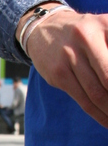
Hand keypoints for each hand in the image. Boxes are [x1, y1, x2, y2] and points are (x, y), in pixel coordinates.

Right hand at [24, 8, 107, 127]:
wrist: (44, 28)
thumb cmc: (86, 34)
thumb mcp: (106, 30)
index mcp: (106, 25)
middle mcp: (87, 37)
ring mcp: (69, 55)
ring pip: (97, 92)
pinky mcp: (58, 74)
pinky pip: (83, 100)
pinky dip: (98, 115)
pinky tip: (107, 121)